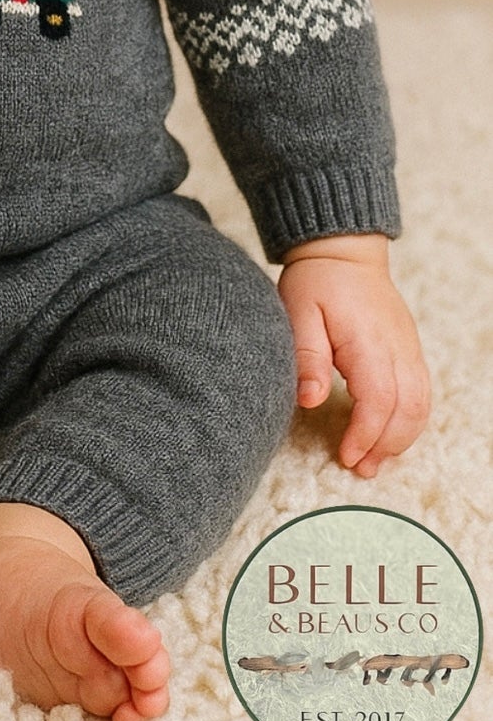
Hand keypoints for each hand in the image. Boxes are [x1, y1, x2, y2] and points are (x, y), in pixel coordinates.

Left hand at [277, 233, 429, 477]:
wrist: (343, 252)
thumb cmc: (316, 281)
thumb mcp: (297, 313)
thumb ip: (307, 357)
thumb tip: (309, 400)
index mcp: (368, 340)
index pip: (379, 399)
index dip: (366, 434)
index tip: (345, 455)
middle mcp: (397, 347)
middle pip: (408, 410)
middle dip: (386, 446)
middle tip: (358, 468)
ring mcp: (408, 348)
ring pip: (421, 405)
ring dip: (401, 439)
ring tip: (373, 461)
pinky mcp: (409, 349)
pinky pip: (421, 392)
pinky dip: (409, 420)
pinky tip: (387, 434)